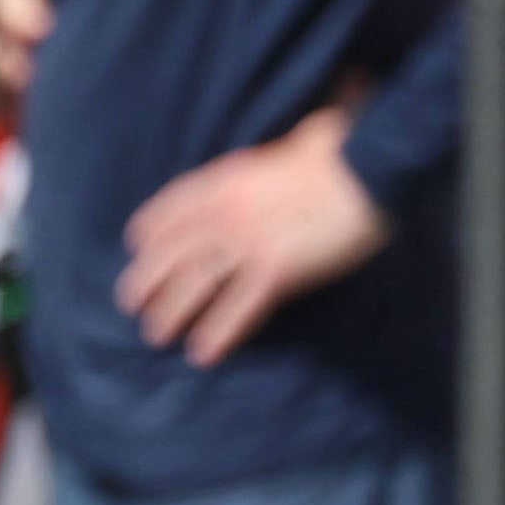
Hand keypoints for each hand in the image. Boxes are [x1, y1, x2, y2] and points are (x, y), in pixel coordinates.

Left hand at [117, 103, 387, 367]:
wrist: (371, 162)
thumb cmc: (337, 151)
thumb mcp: (275, 153)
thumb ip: (254, 173)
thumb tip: (260, 169)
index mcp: (220, 182)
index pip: (164, 214)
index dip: (146, 237)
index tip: (138, 253)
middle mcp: (223, 213)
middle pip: (167, 255)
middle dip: (143, 282)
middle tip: (132, 306)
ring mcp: (247, 242)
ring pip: (192, 284)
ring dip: (170, 313)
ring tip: (158, 335)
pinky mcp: (277, 268)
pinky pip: (236, 307)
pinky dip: (217, 332)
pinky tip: (204, 353)